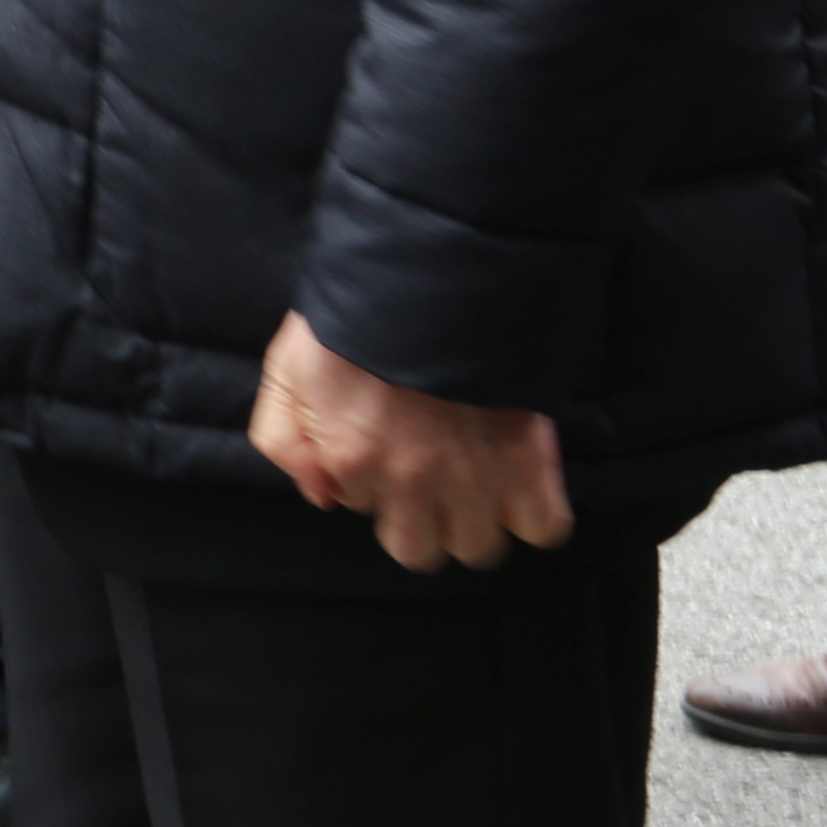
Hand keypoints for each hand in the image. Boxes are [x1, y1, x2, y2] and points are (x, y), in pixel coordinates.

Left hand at [251, 308, 574, 570]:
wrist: (430, 272)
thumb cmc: (353, 318)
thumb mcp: (286, 369)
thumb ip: (283, 439)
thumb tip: (323, 498)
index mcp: (349, 462)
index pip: (358, 509)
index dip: (370, 478)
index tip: (382, 443)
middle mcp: (411, 482)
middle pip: (421, 553)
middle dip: (421, 521)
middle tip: (429, 478)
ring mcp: (473, 478)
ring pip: (479, 548)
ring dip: (476, 521)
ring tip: (475, 483)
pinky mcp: (528, 462)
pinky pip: (543, 527)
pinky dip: (535, 514)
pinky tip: (520, 486)